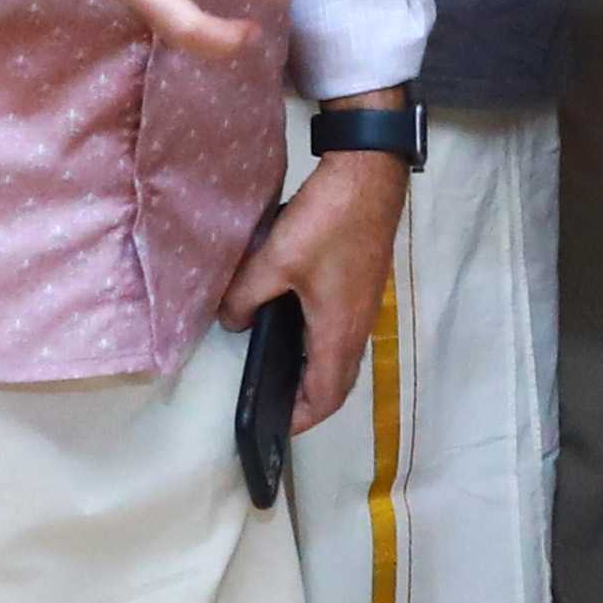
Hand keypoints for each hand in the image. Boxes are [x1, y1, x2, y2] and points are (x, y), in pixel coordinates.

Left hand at [222, 141, 409, 431]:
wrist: (370, 176)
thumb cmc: (327, 222)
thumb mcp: (274, 261)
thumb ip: (245, 298)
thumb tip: (233, 322)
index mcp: (338, 333)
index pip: (326, 396)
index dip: (302, 419)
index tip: (277, 426)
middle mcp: (359, 327)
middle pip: (337, 382)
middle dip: (308, 400)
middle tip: (274, 402)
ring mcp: (365, 306)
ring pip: (341, 356)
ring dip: (315, 371)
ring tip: (278, 368)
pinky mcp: (364, 285)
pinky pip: (343, 331)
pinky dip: (320, 344)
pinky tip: (293, 325)